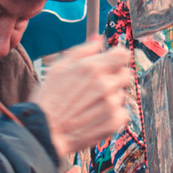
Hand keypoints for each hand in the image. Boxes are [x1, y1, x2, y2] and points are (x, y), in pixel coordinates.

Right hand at [32, 37, 132, 156]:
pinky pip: (122, 112)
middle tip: (98, 86)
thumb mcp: (58, 68)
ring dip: (111, 97)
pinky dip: (112, 114)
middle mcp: (105, 84)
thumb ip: (82, 51)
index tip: (111, 63)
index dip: (117, 58)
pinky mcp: (114, 122)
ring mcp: (111, 104)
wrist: (46, 133)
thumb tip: (98, 39)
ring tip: (90, 105)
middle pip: (126, 74)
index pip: (123, 55)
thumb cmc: (48, 100)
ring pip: (122, 94)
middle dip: (115, 77)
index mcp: (92, 68)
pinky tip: (94, 116)